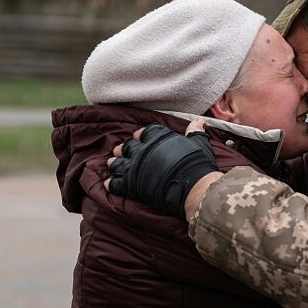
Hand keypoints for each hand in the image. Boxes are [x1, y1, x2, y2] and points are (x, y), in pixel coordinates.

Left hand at [104, 123, 219, 218]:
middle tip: (121, 151)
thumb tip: (199, 121)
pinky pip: (116, 183)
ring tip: (112, 164)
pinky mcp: (131, 184)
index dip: (140, 135)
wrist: (192, 186)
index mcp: (157, 137)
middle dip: (124, 149)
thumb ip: (194, 131)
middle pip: (127, 147)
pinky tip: (108, 184)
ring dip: (114, 163)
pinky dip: (111, 184)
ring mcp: (134, 167)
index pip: (144, 132)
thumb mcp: (198, 143)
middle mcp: (142, 150)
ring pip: (117, 163)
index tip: (138, 137)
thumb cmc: (197, 164)